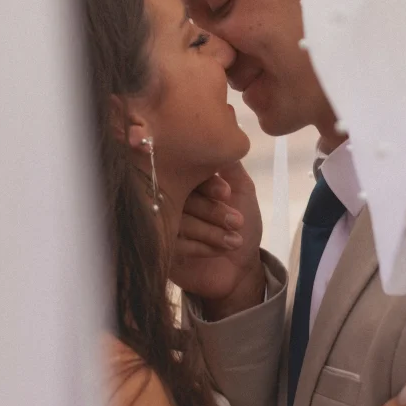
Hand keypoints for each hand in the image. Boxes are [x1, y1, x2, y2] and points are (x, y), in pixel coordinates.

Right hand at [171, 162, 264, 317]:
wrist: (241, 269)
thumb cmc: (243, 226)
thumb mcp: (243, 190)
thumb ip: (231, 165)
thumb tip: (222, 135)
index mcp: (188, 182)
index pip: (187, 174)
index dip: (207, 183)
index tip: (227, 193)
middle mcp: (171, 200)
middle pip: (181, 197)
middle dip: (211, 210)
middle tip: (237, 221)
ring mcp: (164, 225)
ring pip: (179, 221)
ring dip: (210, 230)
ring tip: (236, 239)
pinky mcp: (161, 249)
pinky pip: (175, 244)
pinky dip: (201, 246)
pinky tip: (221, 250)